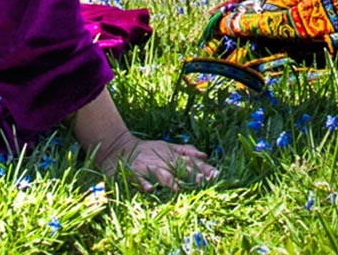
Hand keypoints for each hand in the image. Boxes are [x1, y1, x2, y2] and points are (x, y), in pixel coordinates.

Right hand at [93, 130, 217, 191]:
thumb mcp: (168, 147)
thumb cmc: (148, 150)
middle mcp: (163, 162)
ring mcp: (149, 167)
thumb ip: (187, 151)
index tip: (216, 175)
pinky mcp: (134, 172)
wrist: (120, 148)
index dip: (204, 168)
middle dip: (191, 174)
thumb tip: (205, 155)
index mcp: (172, 157)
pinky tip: (148, 189)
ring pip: (161, 174)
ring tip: (178, 188)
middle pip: (180, 169)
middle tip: (203, 181)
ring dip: (170, 180)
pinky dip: (143, 183)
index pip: (192, 162)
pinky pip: (139, 179)